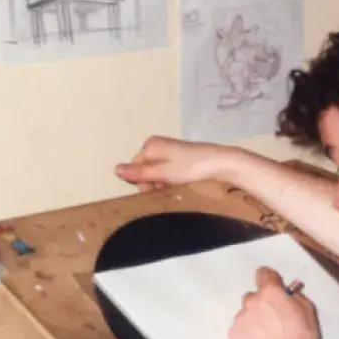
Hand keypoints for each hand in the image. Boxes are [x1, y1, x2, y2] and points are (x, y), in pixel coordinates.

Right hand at [115, 136, 241, 191]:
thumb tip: (115, 169)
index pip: (135, 169)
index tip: (155, 193)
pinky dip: (174, 181)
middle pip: (146, 171)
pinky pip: (170, 172)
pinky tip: (183, 186)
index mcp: (150, 145)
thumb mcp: (163, 173)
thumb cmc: (191, 168)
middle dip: (154, 184)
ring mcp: (172, 151)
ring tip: (177, 190)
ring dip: (164, 184)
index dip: (143, 184)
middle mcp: (159, 145)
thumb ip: (140, 173)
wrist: (223, 164)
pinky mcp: (183, 158)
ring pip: (159, 173)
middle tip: (168, 192)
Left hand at [231, 267, 322, 338]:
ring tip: (267, 338)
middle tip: (274, 319)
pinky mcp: (233, 338)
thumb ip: (296, 297)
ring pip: (245, 315)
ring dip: (254, 320)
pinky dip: (247, 335)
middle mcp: (251, 303)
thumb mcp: (308, 312)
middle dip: (262, 304)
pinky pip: (239, 331)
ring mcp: (240, 321)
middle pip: (253, 296)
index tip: (275, 289)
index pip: (264, 273)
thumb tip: (288, 294)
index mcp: (270, 292)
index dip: (271, 281)